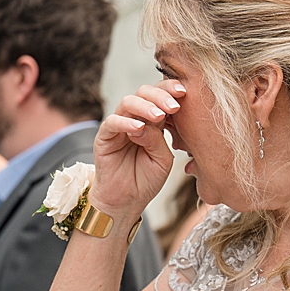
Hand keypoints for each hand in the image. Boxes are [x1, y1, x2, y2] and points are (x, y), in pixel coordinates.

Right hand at [90, 81, 184, 222]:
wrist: (128, 200)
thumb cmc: (146, 179)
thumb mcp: (162, 158)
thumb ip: (159, 139)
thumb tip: (150, 123)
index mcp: (153, 121)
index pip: (160, 97)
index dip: (170, 90)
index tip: (184, 92)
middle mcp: (135, 119)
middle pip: (143, 93)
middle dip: (160, 96)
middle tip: (174, 106)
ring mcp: (119, 126)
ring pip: (127, 103)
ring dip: (145, 106)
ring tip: (158, 116)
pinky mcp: (104, 137)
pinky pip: (112, 122)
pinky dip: (125, 122)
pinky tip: (138, 128)